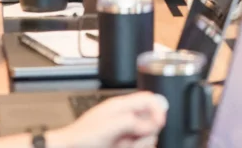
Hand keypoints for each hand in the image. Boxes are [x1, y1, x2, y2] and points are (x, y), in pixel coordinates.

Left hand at [49, 91, 167, 147]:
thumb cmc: (81, 136)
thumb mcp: (111, 126)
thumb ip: (133, 122)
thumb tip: (151, 124)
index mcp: (121, 105)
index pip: (148, 99)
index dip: (158, 109)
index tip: (160, 123)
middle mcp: (125, 116)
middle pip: (151, 118)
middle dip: (149, 130)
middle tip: (139, 139)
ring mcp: (124, 131)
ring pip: (147, 134)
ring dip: (143, 142)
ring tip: (129, 146)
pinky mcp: (123, 143)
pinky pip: (139, 143)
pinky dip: (138, 146)